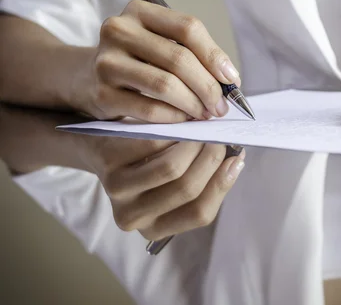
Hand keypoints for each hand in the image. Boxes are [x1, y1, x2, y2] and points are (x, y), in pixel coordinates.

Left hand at [77, 136, 245, 239]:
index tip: (237, 157)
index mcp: (156, 227)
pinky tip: (181, 119)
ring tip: (202, 127)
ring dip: (194, 142)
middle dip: (211, 157)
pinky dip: (174, 128)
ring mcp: (119, 194)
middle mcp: (135, 218)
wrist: (97, 147)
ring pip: (171, 168)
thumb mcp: (172, 181)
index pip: (201, 213)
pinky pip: (152, 144)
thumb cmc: (145, 162)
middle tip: (219, 136)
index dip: (222, 183)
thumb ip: (203, 178)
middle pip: (188, 188)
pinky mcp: (108, 166)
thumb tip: (236, 159)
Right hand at [81, 0, 240, 122]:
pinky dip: (174, 117)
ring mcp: (107, 62)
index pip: (188, 28)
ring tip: (206, 114)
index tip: (232, 80)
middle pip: (179, 58)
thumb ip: (194, 55)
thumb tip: (230, 82)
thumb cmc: (137, 61)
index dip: (215, 55)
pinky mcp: (102, 94)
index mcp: (139, 11)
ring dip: (194, 104)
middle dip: (208, 86)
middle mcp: (119, 30)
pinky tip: (184, 120)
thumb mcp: (161, 45)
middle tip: (221, 106)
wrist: (85, 78)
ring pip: (165, 85)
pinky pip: (150, 109)